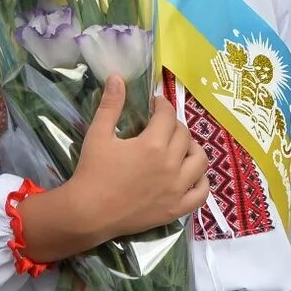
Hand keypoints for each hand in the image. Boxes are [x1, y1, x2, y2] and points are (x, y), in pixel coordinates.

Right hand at [67, 75, 209, 240]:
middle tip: (160, 126)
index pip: (168, 115)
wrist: (88, 213)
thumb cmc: (92, 172)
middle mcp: (170, 165)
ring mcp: (177, 189)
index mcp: (152, 145)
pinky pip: (202, 193)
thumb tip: (118, 77)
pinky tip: (190, 175)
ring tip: (178, 148)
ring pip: (199, 160)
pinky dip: (201, 181)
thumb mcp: (98, 134)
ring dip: (191, 149)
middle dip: (173, 124)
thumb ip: (111, 105)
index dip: (162, 105)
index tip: (154, 105)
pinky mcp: (177, 209)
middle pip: (184, 135)